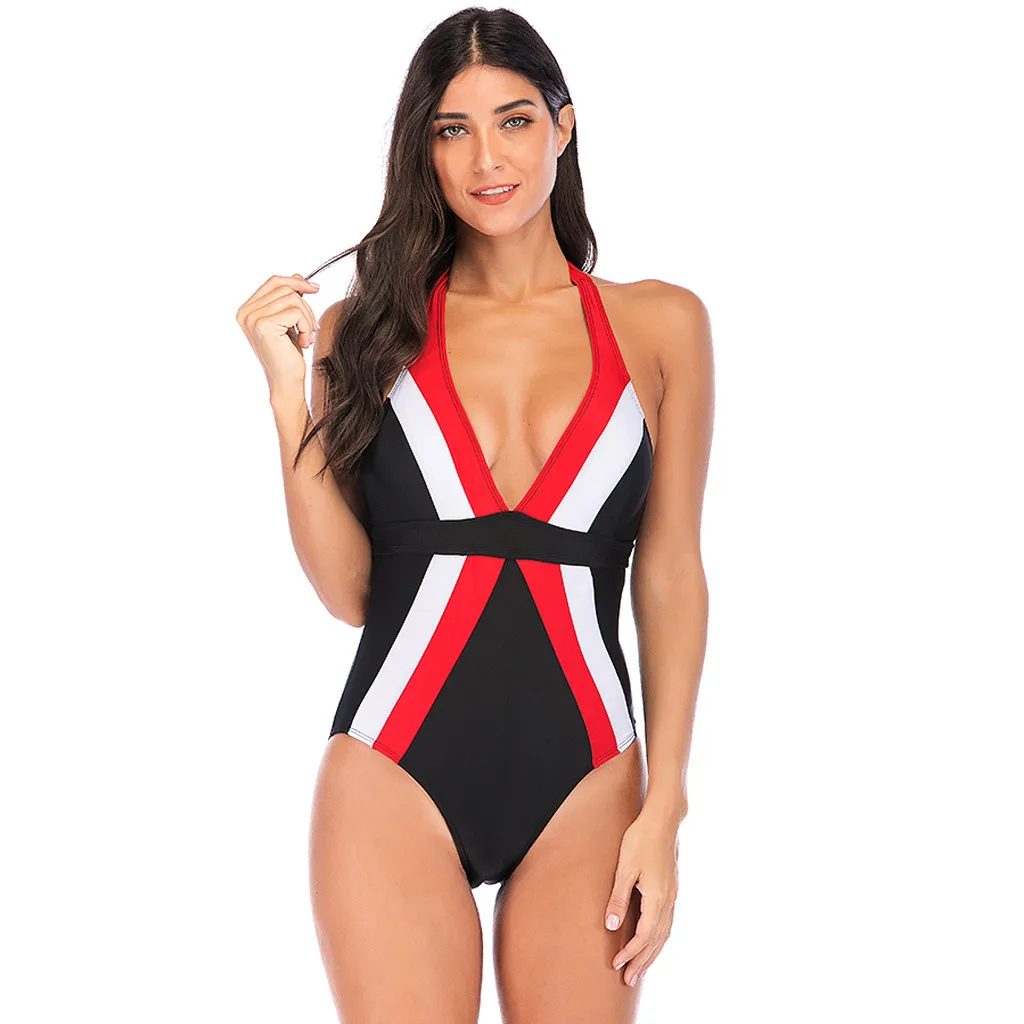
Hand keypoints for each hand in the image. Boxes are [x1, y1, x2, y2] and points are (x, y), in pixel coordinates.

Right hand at [236, 273, 319, 393]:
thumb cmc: (288, 355)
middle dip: (306, 306)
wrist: (286, 382)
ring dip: (308, 319)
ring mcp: (253, 319)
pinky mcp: (264, 326)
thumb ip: (288, 299)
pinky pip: (297, 312)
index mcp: (247, 310)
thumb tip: (297, 275)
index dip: (296, 282)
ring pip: (293, 299)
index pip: (274, 282)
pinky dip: (307, 327)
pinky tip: (304, 342)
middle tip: (313, 327)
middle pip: (284, 288)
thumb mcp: (288, 321)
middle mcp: (245, 313)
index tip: (315, 289)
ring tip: (307, 337)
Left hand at [604, 808, 679, 987]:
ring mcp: (673, 895)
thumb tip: (611, 926)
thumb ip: (619, 898)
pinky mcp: (672, 888)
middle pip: (656, 941)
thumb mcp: (625, 868)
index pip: (643, 936)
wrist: (663, 820)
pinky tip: (654, 940)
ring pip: (664, 933)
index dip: (630, 953)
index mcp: (657, 899)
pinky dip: (659, 938)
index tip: (617, 966)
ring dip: (652, 953)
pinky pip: (667, 922)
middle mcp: (668, 901)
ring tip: (641, 968)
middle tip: (629, 979)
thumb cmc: (641, 839)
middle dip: (642, 961)